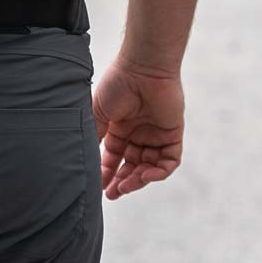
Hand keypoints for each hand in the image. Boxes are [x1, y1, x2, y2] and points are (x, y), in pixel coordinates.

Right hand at [92, 60, 183, 200]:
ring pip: (149, 166)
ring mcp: (156, 134)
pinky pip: (169, 161)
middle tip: (112, 193)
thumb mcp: (99, 111)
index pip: (114, 155)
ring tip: (125, 186)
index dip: (107, 171)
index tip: (100, 185)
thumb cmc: (117, 85)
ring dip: (138, 179)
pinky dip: (158, 172)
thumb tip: (88, 157)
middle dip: (122, 181)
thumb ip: (96, 134)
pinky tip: (144, 175)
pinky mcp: (173, 135)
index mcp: (120, 126)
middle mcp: (138, 132)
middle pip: (132, 164)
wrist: (142, 69)